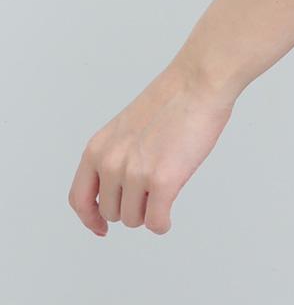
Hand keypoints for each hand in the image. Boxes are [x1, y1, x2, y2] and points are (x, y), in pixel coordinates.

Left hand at [68, 59, 234, 234]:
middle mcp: (111, 163)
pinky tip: (169, 215)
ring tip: (166, 187)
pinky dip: (162, 223)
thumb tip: (120, 192)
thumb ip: (116, 156)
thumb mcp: (126, 127)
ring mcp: (136, 174)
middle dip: (132, 206)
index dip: (90, 218)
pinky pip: (156, 222)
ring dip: (149, 212)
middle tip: (153, 188)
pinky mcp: (163, 181)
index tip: (101, 227)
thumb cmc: (173, 97)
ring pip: (134, 219)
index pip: (79, 198)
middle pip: (111, 212)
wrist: (199, 81)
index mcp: (98, 148)